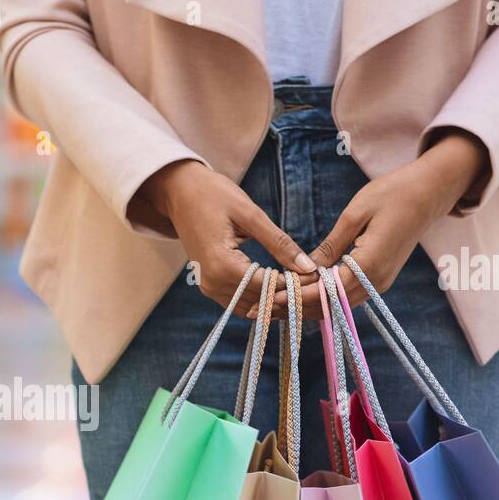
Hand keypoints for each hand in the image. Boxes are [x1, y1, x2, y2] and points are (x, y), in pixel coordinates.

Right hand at [138, 160, 315, 316]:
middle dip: (289, 294)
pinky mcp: (209, 285)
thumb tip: (308, 267)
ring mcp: (209, 287)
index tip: (319, 277)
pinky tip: (280, 286)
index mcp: (222, 265)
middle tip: (315, 282)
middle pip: (260, 301)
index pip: (267, 287)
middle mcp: (213, 283)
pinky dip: (261, 298)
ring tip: (301, 285)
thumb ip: (279, 243)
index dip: (295, 285)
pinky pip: (240, 301)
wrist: (179, 192)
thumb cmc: (213, 195)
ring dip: (275, 299)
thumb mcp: (250, 215)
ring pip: (250, 307)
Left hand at [273, 130, 489, 314]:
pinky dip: (324, 297)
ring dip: (309, 305)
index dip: (297, 297)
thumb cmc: (392, 194)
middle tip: (266, 306)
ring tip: (278, 304)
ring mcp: (380, 282)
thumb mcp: (355, 214)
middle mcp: (376, 281)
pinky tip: (304, 293)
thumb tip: (306, 269)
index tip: (270, 298)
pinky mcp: (380, 278)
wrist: (430, 191)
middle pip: (330, 305)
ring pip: (338, 305)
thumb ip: (331, 245)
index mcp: (369, 264)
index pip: (326, 292)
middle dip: (298, 307)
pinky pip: (347, 295)